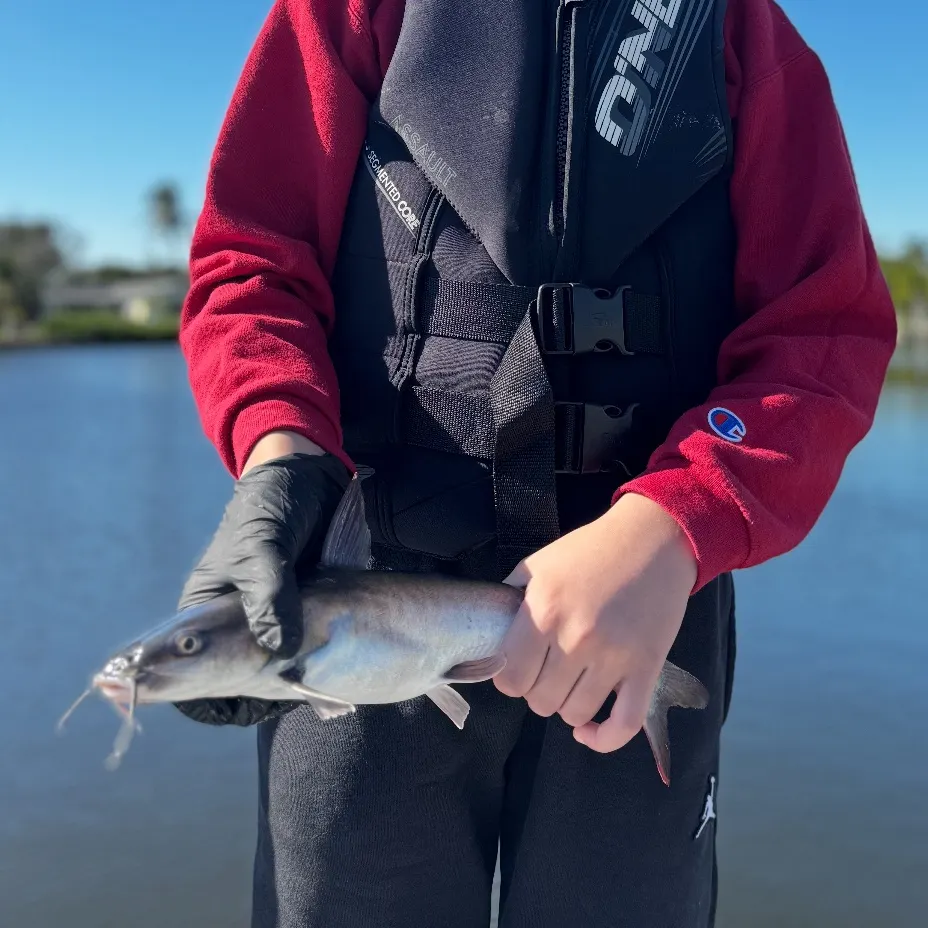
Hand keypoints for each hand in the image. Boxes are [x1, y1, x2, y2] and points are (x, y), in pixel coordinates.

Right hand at [174, 432, 349, 726]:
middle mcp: (235, 622)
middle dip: (263, 692)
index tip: (232, 706)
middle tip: (293, 692)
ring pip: (277, 670)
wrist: (311, 476)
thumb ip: (269, 597)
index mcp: (205, 611)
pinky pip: (306, 653)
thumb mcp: (262, 549)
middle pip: (237, 678)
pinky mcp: (302, 615)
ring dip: (297, 683)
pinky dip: (319, 668)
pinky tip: (336, 683)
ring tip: (323, 694)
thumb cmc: (269, 508)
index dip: (197, 692)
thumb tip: (281, 651)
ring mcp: (270, 620)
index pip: (186, 669)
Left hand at [493, 493, 697, 752]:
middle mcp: (575, 638)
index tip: (519, 667)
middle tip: (547, 671)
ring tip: (569, 685)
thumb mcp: (536, 565)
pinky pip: (623, 725)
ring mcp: (614, 656)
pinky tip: (588, 731)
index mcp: (543, 611)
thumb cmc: (590, 550)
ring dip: (566, 707)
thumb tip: (490, 638)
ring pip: (574, 714)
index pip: (509, 679)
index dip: (509, 678)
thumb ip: (508, 601)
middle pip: (539, 701)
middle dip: (537, 691)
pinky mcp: (647, 668)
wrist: (652, 539)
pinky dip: (603, 739)